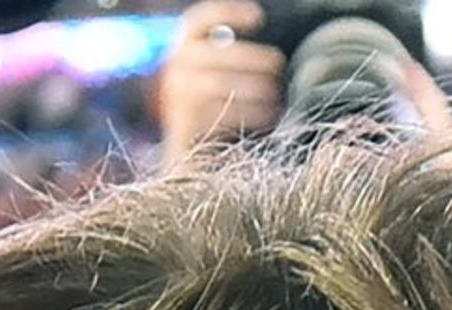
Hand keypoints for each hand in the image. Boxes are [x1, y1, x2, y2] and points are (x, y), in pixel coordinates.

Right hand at [158, 1, 285, 163]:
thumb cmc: (212, 108)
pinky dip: (250, 113)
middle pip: (218, 53)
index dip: (228, 13)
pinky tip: (268, 115)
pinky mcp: (185, 122)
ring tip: (274, 95)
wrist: (188, 153)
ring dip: (255, 88)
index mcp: (183, 48)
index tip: (258, 18)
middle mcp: (174, 68)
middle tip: (277, 64)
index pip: (199, 21)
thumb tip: (269, 54)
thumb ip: (231, 57)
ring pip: (221, 84)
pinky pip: (222, 112)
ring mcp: (177, 95)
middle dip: (253, 58)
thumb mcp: (215, 74)